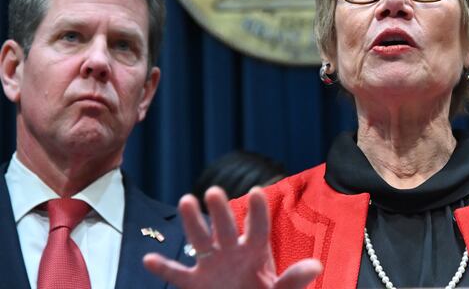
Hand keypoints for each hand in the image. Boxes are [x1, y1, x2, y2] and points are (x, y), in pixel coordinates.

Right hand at [143, 187, 321, 288]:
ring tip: (186, 200)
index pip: (258, 228)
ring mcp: (212, 266)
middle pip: (225, 228)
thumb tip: (315, 265)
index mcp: (256, 251)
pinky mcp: (196, 283)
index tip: (257, 192)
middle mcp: (232, 252)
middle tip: (213, 192)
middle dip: (219, 211)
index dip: (257, 211)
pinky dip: (164, 269)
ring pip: (200, 241)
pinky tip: (149, 259)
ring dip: (192, 223)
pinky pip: (178, 275)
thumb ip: (294, 280)